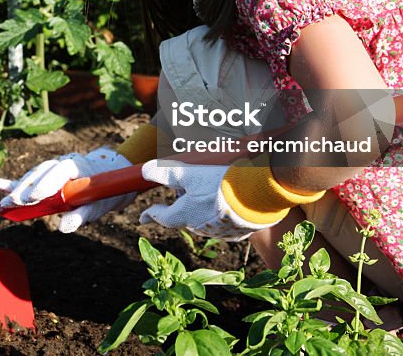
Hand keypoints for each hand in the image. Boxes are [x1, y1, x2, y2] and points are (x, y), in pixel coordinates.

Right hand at [0, 147, 134, 232]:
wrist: (110, 177)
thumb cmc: (105, 192)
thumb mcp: (99, 205)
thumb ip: (82, 215)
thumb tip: (64, 228)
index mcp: (76, 166)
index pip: (58, 172)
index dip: (44, 183)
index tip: (32, 197)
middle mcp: (62, 163)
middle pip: (40, 173)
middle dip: (25, 189)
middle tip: (11, 203)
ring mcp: (53, 167)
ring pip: (33, 175)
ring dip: (18, 189)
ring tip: (4, 202)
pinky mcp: (47, 175)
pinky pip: (31, 179)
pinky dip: (15, 183)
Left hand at [139, 160, 283, 240]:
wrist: (260, 193)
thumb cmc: (223, 181)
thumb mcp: (190, 171)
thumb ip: (165, 173)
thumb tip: (143, 171)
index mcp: (186, 216)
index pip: (162, 217)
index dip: (150, 214)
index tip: (142, 217)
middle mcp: (201, 228)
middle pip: (185, 214)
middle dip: (184, 201)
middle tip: (191, 183)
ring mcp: (221, 232)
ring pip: (205, 218)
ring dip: (205, 205)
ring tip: (215, 185)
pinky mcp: (240, 231)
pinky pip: (225, 222)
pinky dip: (224, 211)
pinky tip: (231, 197)